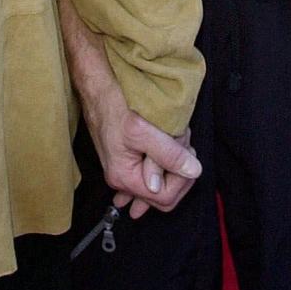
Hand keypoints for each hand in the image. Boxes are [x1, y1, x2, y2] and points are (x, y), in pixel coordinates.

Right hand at [84, 79, 200, 218]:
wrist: (97, 91)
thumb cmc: (113, 107)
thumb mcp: (142, 130)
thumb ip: (168, 153)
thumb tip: (193, 170)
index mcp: (125, 177)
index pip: (165, 197)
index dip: (182, 179)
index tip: (189, 156)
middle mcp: (122, 180)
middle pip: (162, 196)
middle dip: (179, 174)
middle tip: (185, 150)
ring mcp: (122, 171)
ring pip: (158, 184)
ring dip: (172, 167)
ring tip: (175, 144)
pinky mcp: (125, 160)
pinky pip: (147, 175)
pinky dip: (160, 169)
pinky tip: (164, 166)